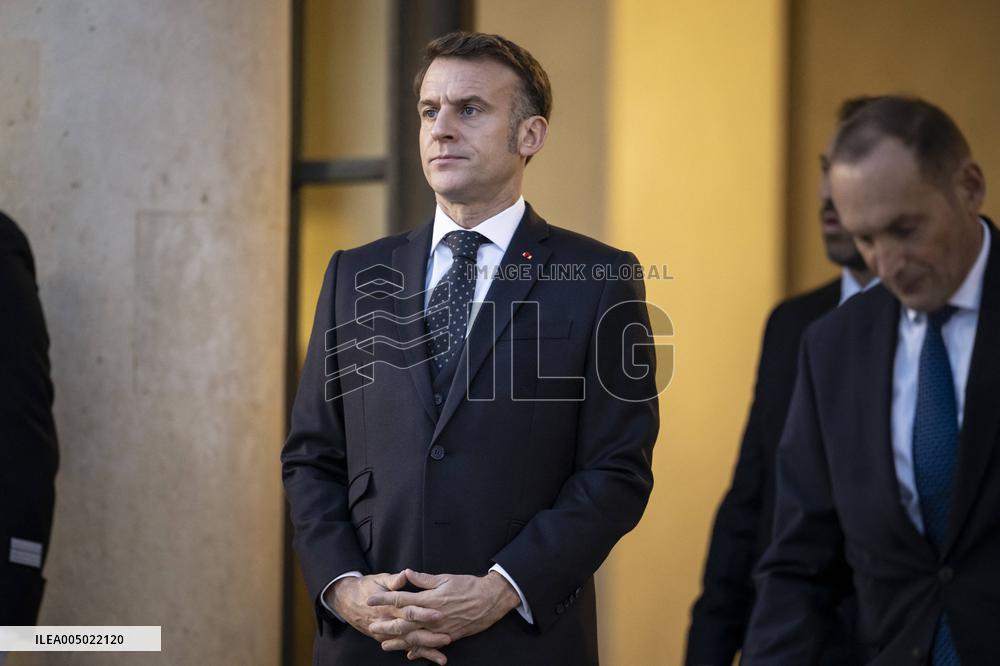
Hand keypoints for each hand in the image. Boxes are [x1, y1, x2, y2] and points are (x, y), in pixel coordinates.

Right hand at [325, 572, 447, 646]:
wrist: (346, 600)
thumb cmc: (366, 587)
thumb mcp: (379, 580)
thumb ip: (394, 580)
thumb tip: (405, 574)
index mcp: (390, 606)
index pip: (409, 610)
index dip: (424, 613)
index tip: (439, 614)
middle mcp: (389, 622)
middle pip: (412, 631)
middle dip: (429, 636)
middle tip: (447, 637)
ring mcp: (387, 634)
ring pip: (409, 644)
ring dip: (426, 650)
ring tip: (442, 657)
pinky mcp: (387, 639)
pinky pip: (405, 648)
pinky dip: (418, 654)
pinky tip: (432, 659)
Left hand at [367, 569, 520, 662]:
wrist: (490, 600)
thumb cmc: (468, 585)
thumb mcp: (445, 578)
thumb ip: (424, 579)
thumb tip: (407, 573)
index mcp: (430, 599)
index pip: (402, 599)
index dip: (384, 599)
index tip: (370, 600)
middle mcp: (433, 616)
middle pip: (404, 623)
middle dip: (386, 625)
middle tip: (372, 627)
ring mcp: (441, 629)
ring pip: (415, 638)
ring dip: (398, 642)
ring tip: (384, 645)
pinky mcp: (449, 636)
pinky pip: (430, 646)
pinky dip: (419, 650)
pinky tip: (409, 653)